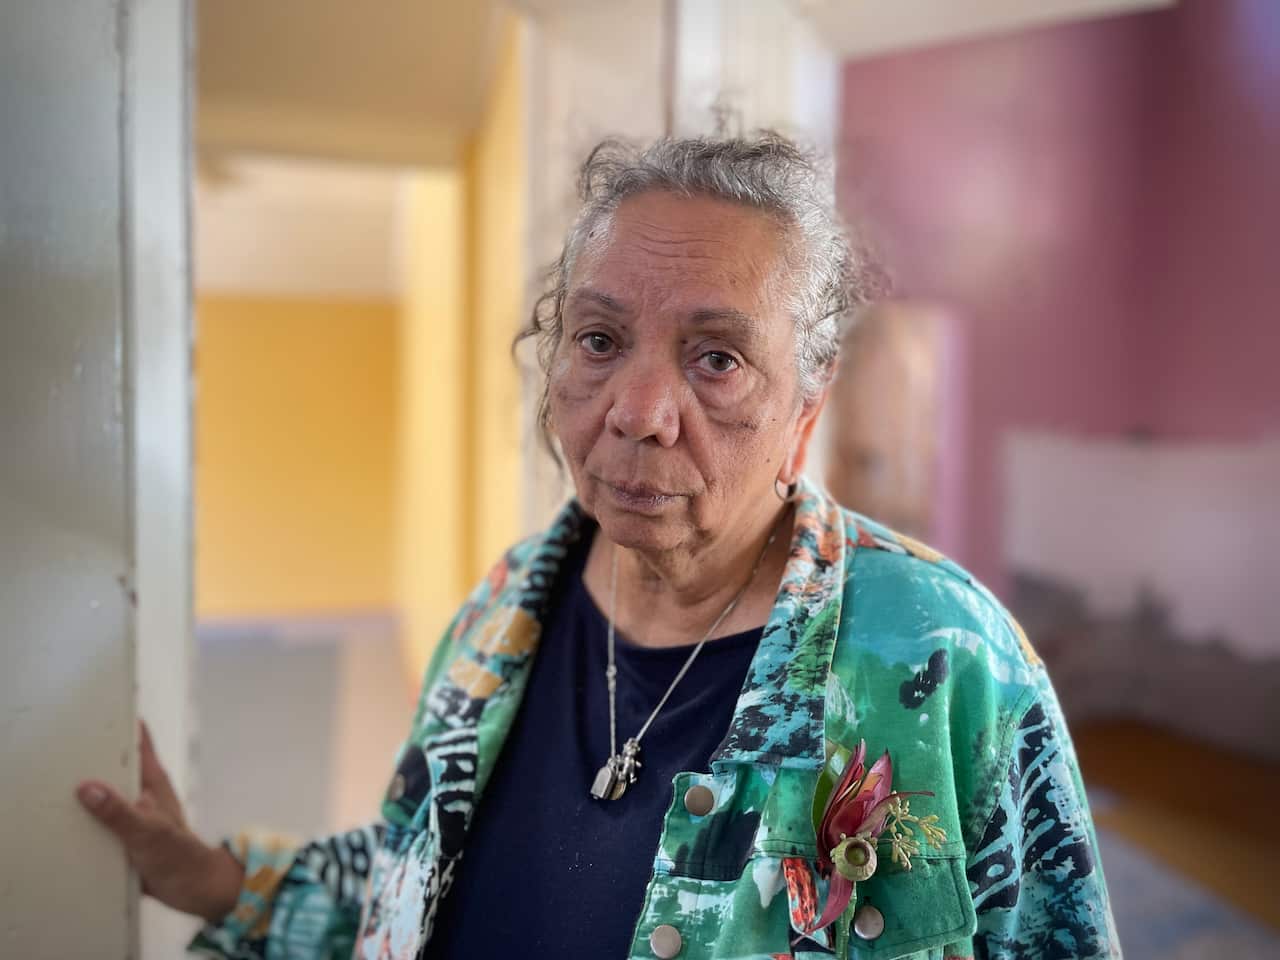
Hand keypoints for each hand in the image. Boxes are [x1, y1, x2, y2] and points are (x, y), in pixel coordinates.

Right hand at [76, 720, 244, 921]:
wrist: (192, 888)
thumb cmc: (180, 855)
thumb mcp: (146, 831)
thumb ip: (118, 811)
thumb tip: (88, 787)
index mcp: (153, 781)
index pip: (139, 741)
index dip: (124, 722)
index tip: (104, 705)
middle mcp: (143, 793)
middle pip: (116, 765)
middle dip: (96, 758)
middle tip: (68, 752)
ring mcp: (134, 813)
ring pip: (108, 793)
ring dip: (90, 792)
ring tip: (62, 786)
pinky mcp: (126, 834)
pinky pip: (102, 820)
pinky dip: (89, 819)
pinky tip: (70, 823)